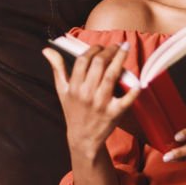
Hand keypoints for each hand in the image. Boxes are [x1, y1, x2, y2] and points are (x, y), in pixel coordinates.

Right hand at [42, 44, 139, 158]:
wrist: (83, 138)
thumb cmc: (73, 111)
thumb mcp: (62, 91)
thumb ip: (57, 69)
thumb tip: (47, 50)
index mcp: (74, 88)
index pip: (82, 61)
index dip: (92, 50)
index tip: (99, 47)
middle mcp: (86, 94)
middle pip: (98, 64)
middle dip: (108, 51)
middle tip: (115, 46)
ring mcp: (101, 103)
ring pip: (111, 75)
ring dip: (120, 59)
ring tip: (125, 48)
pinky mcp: (114, 112)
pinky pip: (126, 100)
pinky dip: (132, 91)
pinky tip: (137, 81)